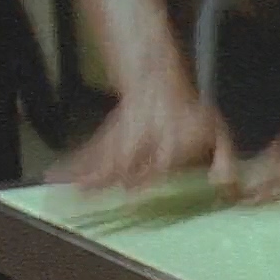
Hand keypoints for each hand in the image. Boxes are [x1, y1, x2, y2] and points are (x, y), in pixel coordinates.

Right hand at [49, 85, 238, 195]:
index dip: (151, 171)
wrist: (157, 87)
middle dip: (115, 175)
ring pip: (104, 158)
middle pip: (128, 160)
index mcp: (172, 143)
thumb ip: (224, 160)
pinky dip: (70, 165)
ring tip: (73, 191)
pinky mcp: (106, 139)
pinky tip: (54, 177)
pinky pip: (87, 153)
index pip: (161, 160)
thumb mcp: (216, 134)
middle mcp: (144, 142)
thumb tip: (225, 186)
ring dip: (88, 175)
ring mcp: (123, 140)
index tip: (139, 186)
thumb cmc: (190, 117)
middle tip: (99, 192)